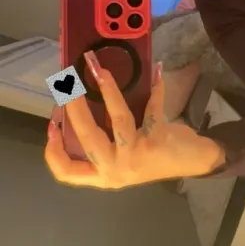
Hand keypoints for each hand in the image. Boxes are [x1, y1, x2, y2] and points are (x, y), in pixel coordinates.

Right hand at [45, 53, 223, 189]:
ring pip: (117, 120)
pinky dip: (155, 88)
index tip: (52, 122)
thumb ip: (101, 139)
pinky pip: (152, 109)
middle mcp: (116, 169)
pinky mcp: (157, 141)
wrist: (192, 162)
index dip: (53, 149)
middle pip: (88, 137)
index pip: (66, 172)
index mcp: (102, 174)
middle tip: (69, 83)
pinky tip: (156, 71)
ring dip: (108, 91)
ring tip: (100, 70)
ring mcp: (137, 156)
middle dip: (75, 106)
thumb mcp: (120, 155)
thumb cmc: (151, 155)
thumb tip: (78, 101)